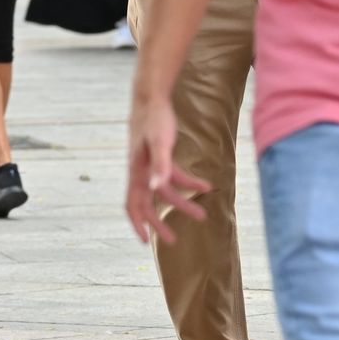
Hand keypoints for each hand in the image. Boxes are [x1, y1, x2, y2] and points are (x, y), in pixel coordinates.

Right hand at [125, 94, 210, 244]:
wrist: (151, 98)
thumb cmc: (155, 119)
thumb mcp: (160, 143)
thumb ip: (160, 165)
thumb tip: (155, 189)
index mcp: (136, 171)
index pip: (132, 204)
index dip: (137, 224)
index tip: (146, 242)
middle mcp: (140, 171)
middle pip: (146, 204)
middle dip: (158, 223)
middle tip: (173, 240)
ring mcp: (148, 165)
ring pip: (162, 192)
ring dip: (180, 204)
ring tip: (201, 215)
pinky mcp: (159, 156)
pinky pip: (172, 176)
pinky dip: (188, 182)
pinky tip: (206, 186)